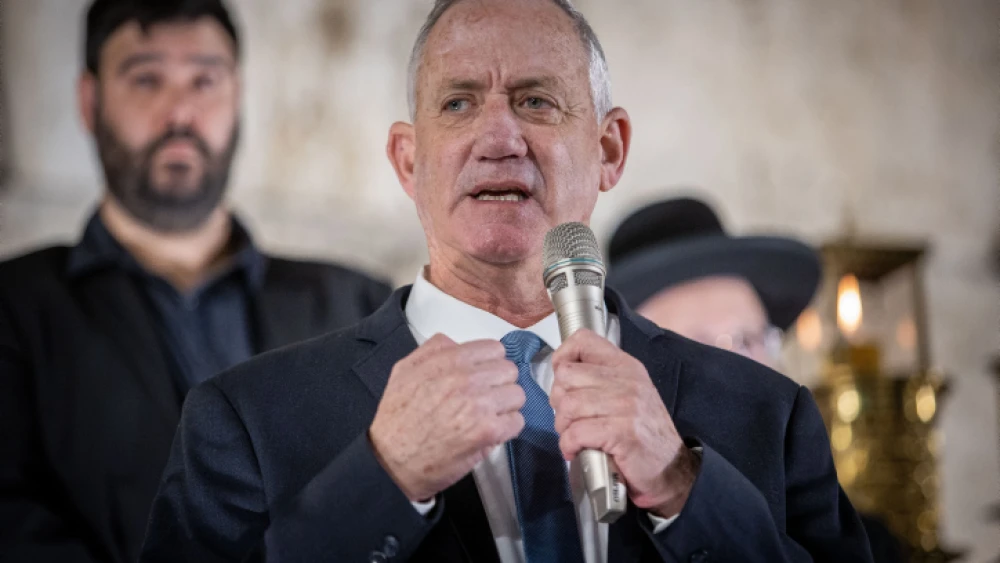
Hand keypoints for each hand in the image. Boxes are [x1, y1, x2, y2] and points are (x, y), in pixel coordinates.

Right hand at [369, 334, 525, 501]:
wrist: (391, 461)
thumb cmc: (397, 418)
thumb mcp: (404, 370)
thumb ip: (433, 350)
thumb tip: (457, 344)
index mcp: (449, 360)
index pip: (494, 349)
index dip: (490, 364)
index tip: (483, 376)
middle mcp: (467, 379)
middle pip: (510, 371)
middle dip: (500, 384)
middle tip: (487, 398)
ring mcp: (479, 405)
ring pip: (517, 395)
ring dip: (506, 406)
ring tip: (488, 416)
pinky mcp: (487, 432)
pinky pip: (517, 421)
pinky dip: (507, 428)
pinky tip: (490, 433)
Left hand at [550, 329, 699, 518]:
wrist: (673, 468)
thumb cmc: (643, 433)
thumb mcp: (628, 393)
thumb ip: (600, 379)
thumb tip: (561, 376)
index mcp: (625, 366)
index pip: (583, 340)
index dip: (562, 357)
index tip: (562, 381)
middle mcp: (626, 380)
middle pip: (567, 376)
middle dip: (559, 401)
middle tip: (569, 419)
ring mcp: (626, 405)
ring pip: (568, 405)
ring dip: (563, 426)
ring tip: (574, 437)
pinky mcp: (622, 432)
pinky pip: (576, 432)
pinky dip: (569, 445)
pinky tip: (575, 451)